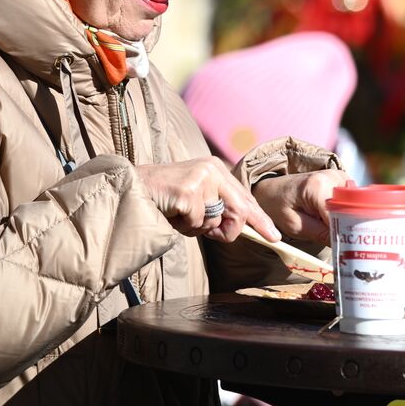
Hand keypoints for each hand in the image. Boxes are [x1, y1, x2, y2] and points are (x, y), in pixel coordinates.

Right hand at [135, 158, 279, 243]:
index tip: (275, 236)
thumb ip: (217, 209)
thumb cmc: (163, 198)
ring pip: (215, 222)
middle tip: (211, 234)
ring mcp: (201, 180)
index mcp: (217, 169)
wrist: (130, 188)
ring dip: (197, 228)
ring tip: (179, 214)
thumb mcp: (196, 198)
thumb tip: (239, 228)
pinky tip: (171, 213)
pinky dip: (183, 227)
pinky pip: (197, 224)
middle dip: (229, 230)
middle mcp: (213, 170)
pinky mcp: (188, 192)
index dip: (260, 219)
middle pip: (240, 211)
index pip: (247, 197)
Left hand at [252, 169, 349, 243]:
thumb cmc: (279, 207)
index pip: (341, 214)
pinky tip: (342, 224)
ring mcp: (339, 176)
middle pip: (351, 208)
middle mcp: (332, 176)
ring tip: (343, 236)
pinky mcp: (343, 179)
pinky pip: (353, 200)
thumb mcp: (295, 226)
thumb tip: (345, 245)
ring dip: (351, 221)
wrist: (273, 189)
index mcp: (316, 186)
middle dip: (352, 228)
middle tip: (348, 248)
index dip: (346, 233)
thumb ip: (320, 234)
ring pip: (356, 205)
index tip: (347, 251)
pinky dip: (349, 213)